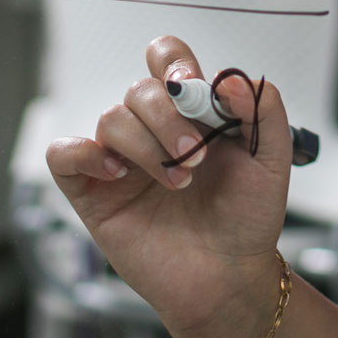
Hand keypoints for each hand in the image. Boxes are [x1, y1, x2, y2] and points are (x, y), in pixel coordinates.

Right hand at [45, 35, 293, 337]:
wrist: (228, 278)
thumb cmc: (247, 219)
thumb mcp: (273, 160)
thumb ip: (264, 110)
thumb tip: (232, 79)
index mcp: (192, 112)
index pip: (167, 60)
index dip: (173, 61)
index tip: (191, 85)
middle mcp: (152, 130)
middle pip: (139, 89)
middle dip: (167, 117)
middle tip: (195, 156)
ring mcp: (121, 160)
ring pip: (111, 119)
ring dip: (145, 146)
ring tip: (178, 182)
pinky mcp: (94, 193)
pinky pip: (64, 154)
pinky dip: (84, 153)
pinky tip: (118, 174)